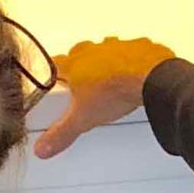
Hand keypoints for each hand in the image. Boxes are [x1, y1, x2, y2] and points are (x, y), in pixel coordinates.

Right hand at [32, 37, 175, 158]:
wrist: (149, 80)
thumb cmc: (114, 91)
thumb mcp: (82, 119)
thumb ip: (62, 132)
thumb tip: (43, 146)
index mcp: (75, 64)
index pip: (56, 64)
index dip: (55, 72)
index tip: (54, 77)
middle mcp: (94, 50)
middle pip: (81, 54)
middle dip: (81, 67)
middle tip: (85, 84)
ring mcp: (117, 46)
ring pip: (106, 51)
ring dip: (107, 62)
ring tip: (111, 81)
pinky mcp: (138, 47)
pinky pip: (132, 51)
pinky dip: (132, 61)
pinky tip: (134, 74)